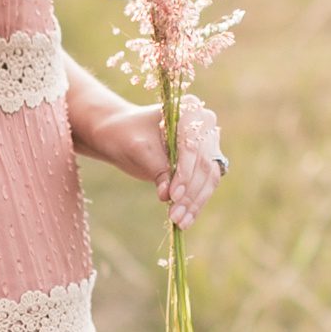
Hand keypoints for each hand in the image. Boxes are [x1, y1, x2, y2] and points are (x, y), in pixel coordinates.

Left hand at [83, 91, 227, 227]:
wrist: (121, 135)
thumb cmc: (126, 135)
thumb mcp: (137, 149)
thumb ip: (155, 168)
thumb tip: (167, 195)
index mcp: (189, 109)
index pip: (193, 146)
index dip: (185, 172)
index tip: (172, 195)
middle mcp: (205, 124)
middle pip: (204, 164)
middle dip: (189, 193)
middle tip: (175, 216)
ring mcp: (208, 144)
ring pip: (209, 178)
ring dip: (194, 203)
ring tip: (179, 222)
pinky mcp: (204, 163)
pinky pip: (205, 186)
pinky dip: (195, 204)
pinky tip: (185, 221)